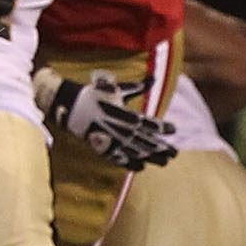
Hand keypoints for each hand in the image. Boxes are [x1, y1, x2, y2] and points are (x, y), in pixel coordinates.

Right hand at [37, 67, 175, 168]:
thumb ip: (137, 87)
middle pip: (146, 142)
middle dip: (161, 148)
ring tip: (165, 162)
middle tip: (175, 153)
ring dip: (151, 158)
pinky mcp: (103, 148)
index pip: (149, 123)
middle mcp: (121, 130)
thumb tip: (153, 78)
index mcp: (126, 114)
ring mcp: (112, 141)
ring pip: (136, 153)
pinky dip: (131, 164)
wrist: (70, 106)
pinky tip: (141, 167)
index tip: (173, 129)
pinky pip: (119, 159)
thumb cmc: (95, 95)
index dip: (162, 127)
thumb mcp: (117, 89)